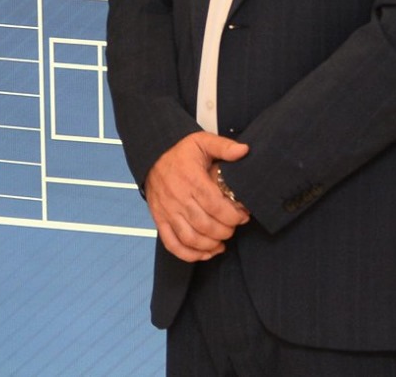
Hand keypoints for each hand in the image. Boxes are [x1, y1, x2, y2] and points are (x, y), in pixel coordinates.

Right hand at [144, 132, 250, 261]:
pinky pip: (173, 244)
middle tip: (233, 226)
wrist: (151, 157)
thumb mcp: (202, 142)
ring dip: (211, 244)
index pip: (215, 206)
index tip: (242, 215)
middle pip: (206, 225)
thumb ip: (224, 146)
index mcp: (190, 179)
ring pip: (191, 238)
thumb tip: (244, 151)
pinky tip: (205, 252)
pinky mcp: (160, 220)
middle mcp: (177, 197)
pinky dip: (190, 254)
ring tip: (222, 240)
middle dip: (226, 231)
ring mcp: (167, 211)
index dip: (233, 216)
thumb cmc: (180, 153)